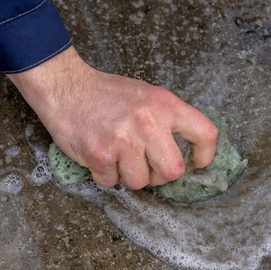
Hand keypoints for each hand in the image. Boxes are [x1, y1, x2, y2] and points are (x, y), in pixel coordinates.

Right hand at [6, 46, 217, 188]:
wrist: (65, 87)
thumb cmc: (104, 92)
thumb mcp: (145, 94)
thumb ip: (166, 118)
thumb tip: (184, 150)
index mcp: (164, 104)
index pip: (205, 134)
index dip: (205, 155)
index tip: (197, 162)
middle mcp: (147, 122)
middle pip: (173, 170)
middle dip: (160, 175)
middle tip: (147, 166)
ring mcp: (123, 140)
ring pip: (140, 181)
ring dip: (128, 175)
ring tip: (116, 156)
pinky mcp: (100, 154)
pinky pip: (112, 181)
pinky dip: (105, 174)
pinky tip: (99, 155)